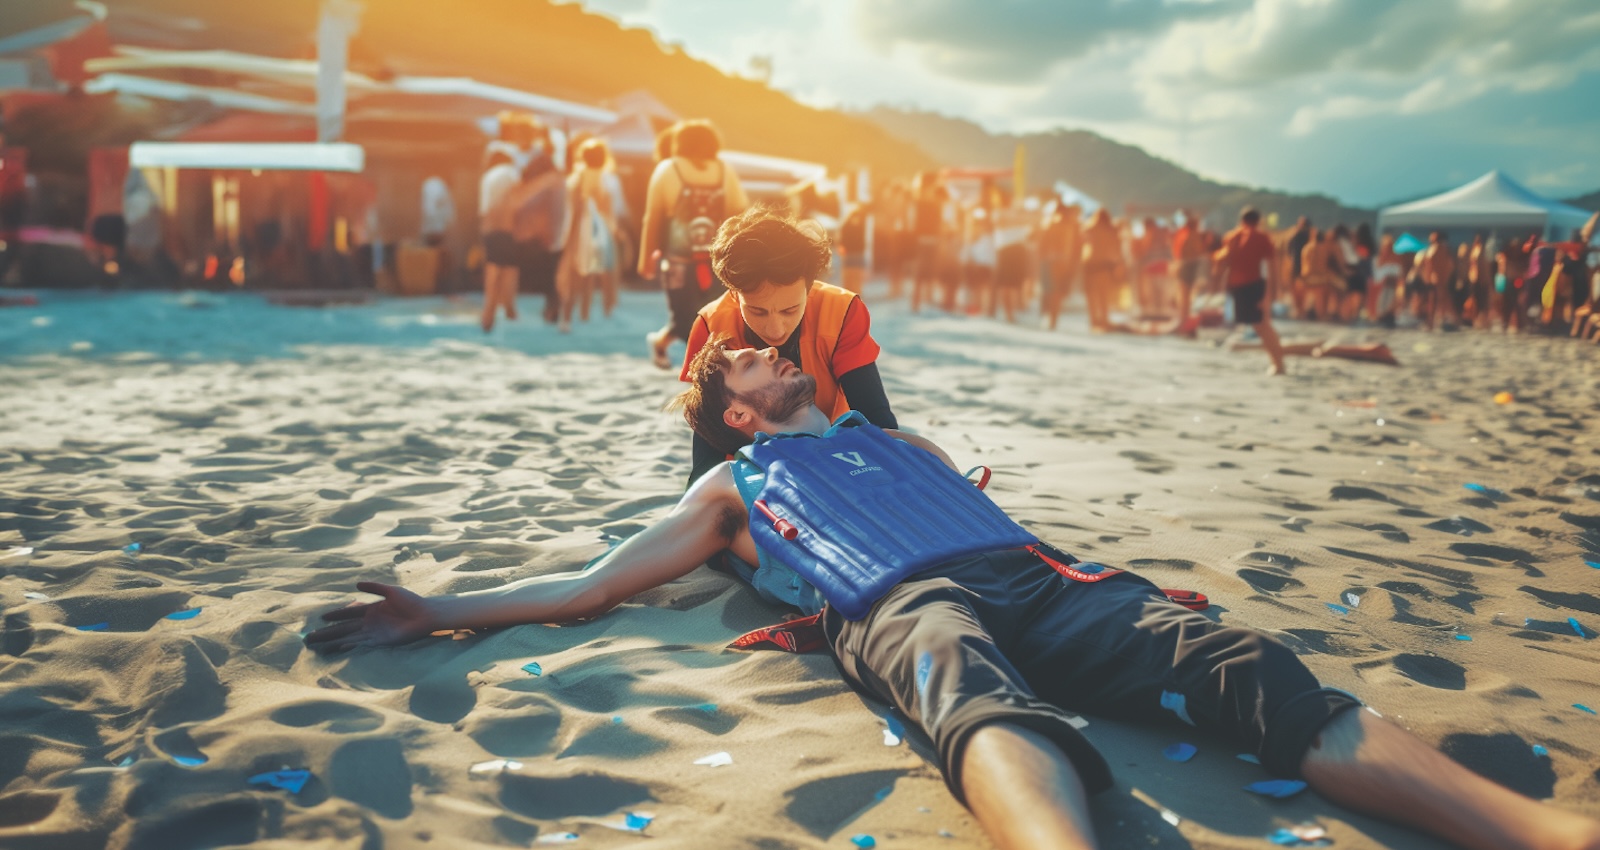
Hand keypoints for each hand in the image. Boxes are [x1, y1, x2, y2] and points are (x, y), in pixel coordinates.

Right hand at [304, 582, 440, 652]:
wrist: (426, 615)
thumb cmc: (412, 602)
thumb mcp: (391, 591)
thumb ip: (374, 587)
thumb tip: (356, 585)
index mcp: (371, 609)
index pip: (348, 612)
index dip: (336, 615)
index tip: (321, 617)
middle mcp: (369, 622)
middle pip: (344, 628)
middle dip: (327, 632)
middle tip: (310, 637)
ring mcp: (373, 632)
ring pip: (348, 637)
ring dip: (333, 641)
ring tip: (318, 646)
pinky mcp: (380, 641)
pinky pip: (361, 644)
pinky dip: (350, 645)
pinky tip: (338, 646)